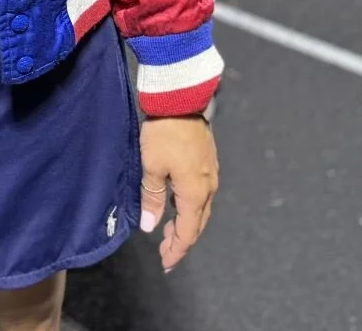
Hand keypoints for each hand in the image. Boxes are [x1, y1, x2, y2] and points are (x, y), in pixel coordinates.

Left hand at [139, 115, 218, 272]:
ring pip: (200, 208)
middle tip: (164, 251)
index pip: (188, 232)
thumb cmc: (164, 133)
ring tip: (167, 230)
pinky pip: (200, 194)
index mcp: (195, 193)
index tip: (165, 263)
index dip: (176, 250)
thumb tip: (151, 227)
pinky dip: (188, 206)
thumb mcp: (151, 166)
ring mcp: (210, 173)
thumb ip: (152, 198)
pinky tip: (175, 203)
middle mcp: (208, 187)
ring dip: (185, 223)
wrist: (182, 98)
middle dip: (181, 240)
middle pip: (197, 223)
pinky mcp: (207, 161)